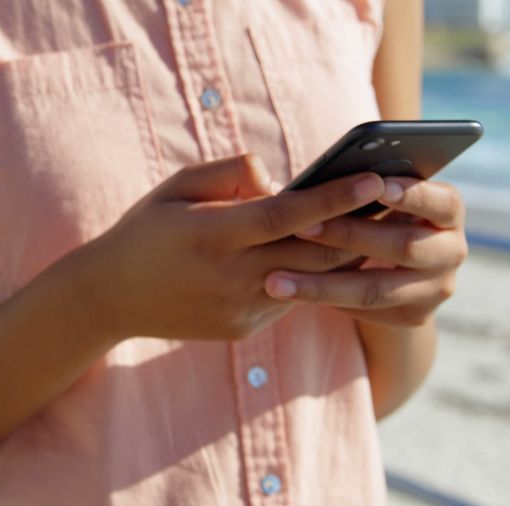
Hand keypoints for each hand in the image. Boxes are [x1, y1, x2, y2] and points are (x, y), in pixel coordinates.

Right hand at [75, 153, 386, 340]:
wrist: (111, 298)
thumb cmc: (146, 230)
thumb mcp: (175, 187)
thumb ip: (229, 173)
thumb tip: (279, 179)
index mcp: (211, 235)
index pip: (286, 216)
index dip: (334, 198)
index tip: (374, 177)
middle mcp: (229, 277)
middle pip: (313, 253)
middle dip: (359, 227)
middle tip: (398, 199)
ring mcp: (239, 309)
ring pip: (311, 280)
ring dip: (346, 254)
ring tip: (378, 224)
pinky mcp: (244, 329)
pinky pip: (291, 298)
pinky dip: (313, 275)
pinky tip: (333, 254)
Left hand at [262, 177, 466, 327]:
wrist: (394, 265)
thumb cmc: (374, 211)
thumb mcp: (377, 191)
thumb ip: (359, 180)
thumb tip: (310, 170)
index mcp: (449, 210)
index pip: (441, 201)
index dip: (412, 195)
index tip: (378, 184)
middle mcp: (452, 250)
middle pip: (403, 247)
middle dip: (349, 235)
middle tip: (301, 227)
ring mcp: (437, 288)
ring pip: (377, 290)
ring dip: (323, 284)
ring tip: (275, 280)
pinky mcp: (415, 316)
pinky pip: (367, 312)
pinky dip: (327, 300)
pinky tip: (289, 293)